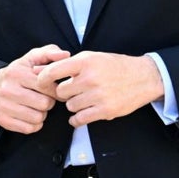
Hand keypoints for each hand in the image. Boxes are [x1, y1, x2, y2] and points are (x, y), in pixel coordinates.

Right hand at [0, 44, 70, 133]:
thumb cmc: (18, 72)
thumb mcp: (31, 58)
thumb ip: (49, 53)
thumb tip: (65, 55)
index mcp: (16, 73)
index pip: (47, 86)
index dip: (55, 90)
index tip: (54, 89)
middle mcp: (8, 90)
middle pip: (45, 104)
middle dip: (48, 102)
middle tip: (43, 97)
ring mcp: (4, 106)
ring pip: (38, 118)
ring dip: (41, 114)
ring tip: (36, 106)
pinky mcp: (2, 120)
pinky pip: (29, 128)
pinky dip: (33, 124)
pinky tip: (29, 114)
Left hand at [37, 51, 163, 127]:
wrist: (143, 77)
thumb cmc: (113, 66)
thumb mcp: (89, 58)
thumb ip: (63, 64)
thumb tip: (35, 69)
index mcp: (85, 62)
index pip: (52, 72)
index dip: (43, 79)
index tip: (42, 84)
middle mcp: (91, 78)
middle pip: (61, 92)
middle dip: (64, 93)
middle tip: (74, 90)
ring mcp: (98, 95)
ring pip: (70, 106)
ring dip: (73, 104)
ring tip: (84, 98)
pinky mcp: (106, 110)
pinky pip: (80, 119)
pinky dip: (77, 119)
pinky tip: (82, 113)